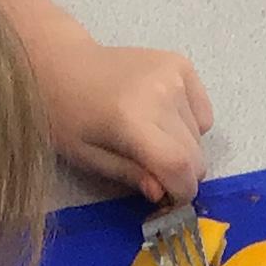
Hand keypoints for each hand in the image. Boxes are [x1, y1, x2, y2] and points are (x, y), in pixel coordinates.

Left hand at [45, 42, 214, 203]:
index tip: (168, 201)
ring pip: (200, 136)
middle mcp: (161, 93)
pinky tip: (162, 118)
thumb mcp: (88, 157)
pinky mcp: (181, 64)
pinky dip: (190, 126)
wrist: (62, 64)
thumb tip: (162, 193)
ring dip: (183, 149)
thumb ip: (129, 175)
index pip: (179, 165)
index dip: (180, 192)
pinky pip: (203, 113)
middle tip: (155, 173)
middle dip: (181, 175)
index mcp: (131, 118)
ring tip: (151, 139)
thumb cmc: (65, 115)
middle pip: (195, 154)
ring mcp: (175, 75)